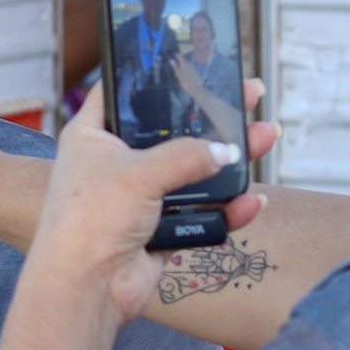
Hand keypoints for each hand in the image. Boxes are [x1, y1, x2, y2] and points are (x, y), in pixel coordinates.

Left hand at [35, 83, 277, 323]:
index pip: (122, 92)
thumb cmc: (90, 222)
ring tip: (264, 137)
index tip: (189, 60)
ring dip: (230, 159)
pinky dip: (227, 210)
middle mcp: (115, 163)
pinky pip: (201, 215)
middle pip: (172, 131)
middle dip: (212, 116)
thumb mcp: (139, 173)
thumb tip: (226, 149)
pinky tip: (252, 200)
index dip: (152, 74)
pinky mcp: (158, 230)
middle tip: (247, 95)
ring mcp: (139, 197)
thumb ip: (187, 155)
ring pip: (193, 172)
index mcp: (93, 137)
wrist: (85, 289)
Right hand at [168, 54, 198, 91]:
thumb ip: (175, 67)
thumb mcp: (179, 75)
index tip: (172, 55)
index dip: (176, 55)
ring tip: (177, 70)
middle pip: (183, 59)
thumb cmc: (186, 82)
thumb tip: (171, 60)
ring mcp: (192, 66)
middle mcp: (189, 63)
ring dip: (181, 65)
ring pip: (186, 63)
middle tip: (173, 65)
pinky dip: (185, 68)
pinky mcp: (194, 70)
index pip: (180, 56)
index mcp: (184, 63)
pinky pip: (188, 67)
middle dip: (178, 61)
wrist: (196, 87)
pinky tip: (183, 74)